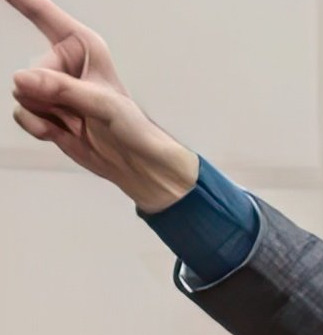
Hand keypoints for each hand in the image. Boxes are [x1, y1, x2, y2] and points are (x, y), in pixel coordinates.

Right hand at [7, 0, 196, 211]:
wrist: (134, 163)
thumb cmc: (132, 128)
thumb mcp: (102, 104)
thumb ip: (62, 89)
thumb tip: (22, 79)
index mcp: (83, 47)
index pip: (43, 14)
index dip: (21, 0)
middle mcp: (64, 63)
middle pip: (29, 71)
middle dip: (47, 95)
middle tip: (77, 110)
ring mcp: (52, 88)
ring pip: (21, 93)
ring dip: (44, 113)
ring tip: (75, 121)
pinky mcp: (44, 110)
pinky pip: (21, 112)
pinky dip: (37, 126)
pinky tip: (61, 131)